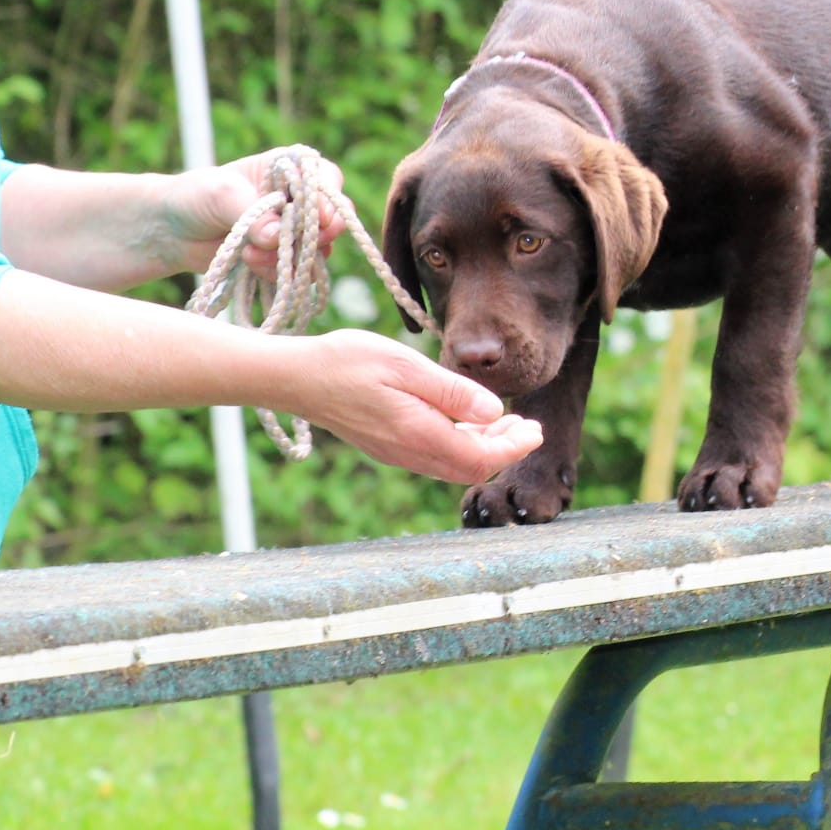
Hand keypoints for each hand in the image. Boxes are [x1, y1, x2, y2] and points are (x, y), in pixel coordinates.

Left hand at [164, 147, 346, 278]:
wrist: (172, 231)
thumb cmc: (196, 197)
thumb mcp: (221, 195)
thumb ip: (253, 214)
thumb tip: (277, 236)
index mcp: (287, 169)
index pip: (326, 178)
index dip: (328, 199)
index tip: (318, 219)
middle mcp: (296, 199)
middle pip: (330, 219)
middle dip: (311, 236)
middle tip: (286, 244)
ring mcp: (291, 232)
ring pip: (314, 251)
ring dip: (287, 258)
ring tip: (250, 253)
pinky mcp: (281, 258)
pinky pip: (296, 272)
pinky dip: (276, 273)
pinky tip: (249, 263)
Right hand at [294, 330, 543, 483]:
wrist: (296, 377)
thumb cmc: (347, 362)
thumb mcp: (405, 365)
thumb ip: (451, 391)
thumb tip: (494, 412)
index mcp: (419, 434)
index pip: (481, 457)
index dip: (513, 447)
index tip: (534, 429)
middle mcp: (409, 453)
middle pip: (471, 467)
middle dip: (504, 450)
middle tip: (528, 426)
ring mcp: (396, 453)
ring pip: (453, 465)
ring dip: (483, 447)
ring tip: (505, 421)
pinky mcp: (387, 446)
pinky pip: (434, 457)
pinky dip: (460, 444)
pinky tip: (466, 420)